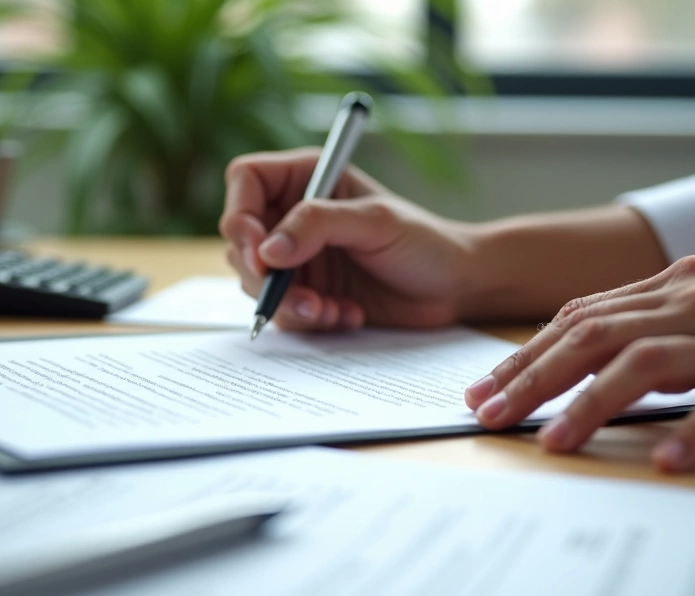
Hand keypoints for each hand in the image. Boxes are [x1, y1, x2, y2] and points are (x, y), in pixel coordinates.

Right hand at [219, 148, 477, 330]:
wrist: (454, 288)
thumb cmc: (424, 242)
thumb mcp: (375, 222)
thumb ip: (318, 225)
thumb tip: (266, 250)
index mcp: (306, 177)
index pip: (245, 180)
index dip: (241, 214)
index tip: (261, 251)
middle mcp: (292, 214)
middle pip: (241, 239)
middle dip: (264, 276)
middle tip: (302, 298)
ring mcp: (297, 257)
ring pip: (255, 281)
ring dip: (289, 304)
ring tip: (332, 310)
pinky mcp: (307, 292)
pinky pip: (282, 311)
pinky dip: (309, 320)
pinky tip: (346, 315)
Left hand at [464, 255, 694, 471]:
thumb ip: (644, 326)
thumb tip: (568, 353)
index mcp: (675, 283)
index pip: (580, 316)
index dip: (525, 354)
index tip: (482, 389)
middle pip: (596, 335)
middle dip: (533, 377)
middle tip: (489, 415)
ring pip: (644, 366)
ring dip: (589, 406)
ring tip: (552, 444)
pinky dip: (689, 435)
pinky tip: (661, 463)